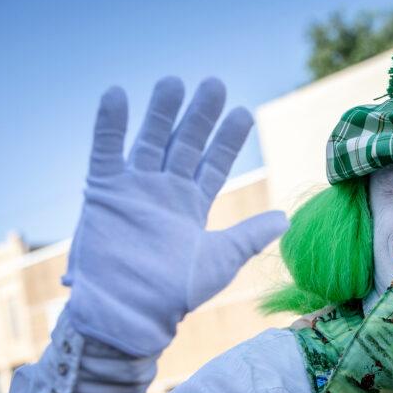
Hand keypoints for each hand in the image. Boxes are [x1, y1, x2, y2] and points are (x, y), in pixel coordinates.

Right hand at [62, 77, 288, 356]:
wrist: (132, 312)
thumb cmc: (177, 293)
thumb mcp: (222, 259)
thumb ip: (250, 235)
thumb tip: (287, 219)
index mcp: (192, 206)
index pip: (214, 164)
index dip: (227, 139)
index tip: (244, 112)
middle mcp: (164, 192)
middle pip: (184, 144)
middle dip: (199, 116)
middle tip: (214, 84)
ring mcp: (135, 189)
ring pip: (150, 140)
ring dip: (161, 112)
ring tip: (174, 80)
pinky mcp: (104, 192)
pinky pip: (105, 152)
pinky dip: (109, 125)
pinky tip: (117, 95)